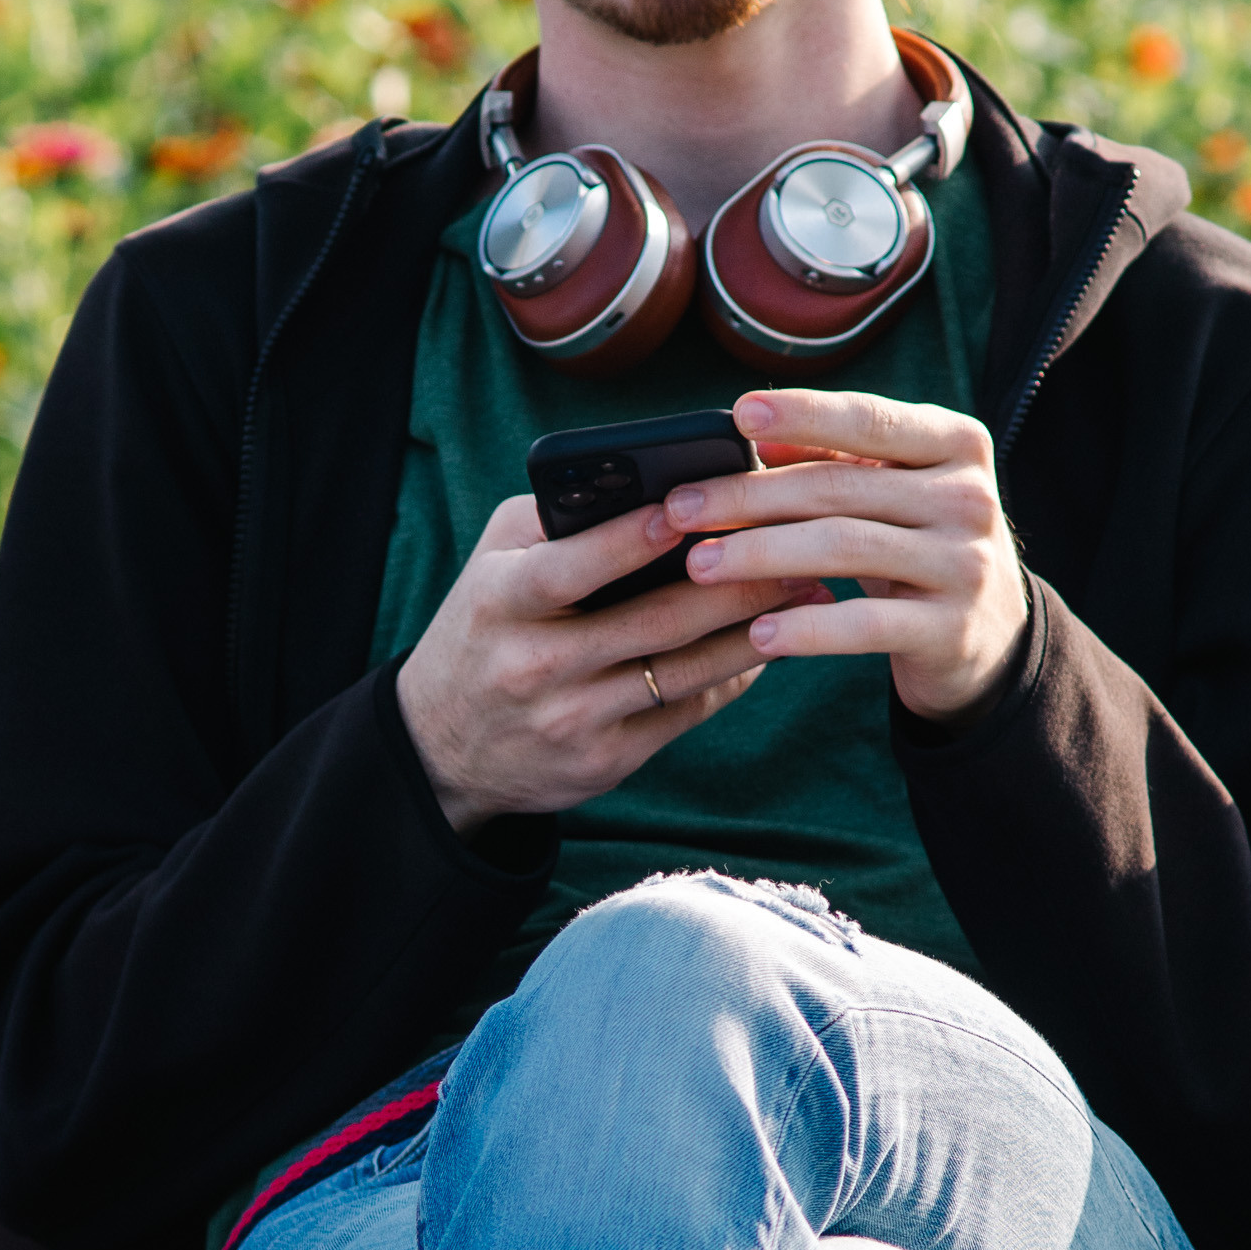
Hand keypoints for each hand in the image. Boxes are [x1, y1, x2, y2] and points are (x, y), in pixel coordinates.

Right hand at [397, 492, 804, 835]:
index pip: (571, 568)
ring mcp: (573, 720)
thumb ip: (556, 522)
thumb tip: (653, 488)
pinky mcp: (606, 761)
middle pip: (652, 622)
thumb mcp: (492, 564)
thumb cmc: (485, 628)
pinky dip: (733, 674)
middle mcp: (536, 666)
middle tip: (796, 547)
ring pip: (683, 670)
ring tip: (806, 590)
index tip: (690, 506)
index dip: (630, 539)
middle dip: (734, 583)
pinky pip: (686, 710)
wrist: (444, 747)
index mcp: (501, 604)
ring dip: (753, 630)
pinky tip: (769, 641)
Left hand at [661, 387, 1027, 722]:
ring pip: (845, 549)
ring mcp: (965, 565)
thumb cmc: (920, 544)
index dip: (803, 414)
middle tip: (680, 510)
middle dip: (749, 497)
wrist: (991, 636)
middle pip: (839, 488)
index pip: (869, 420)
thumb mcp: (893, 490)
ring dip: (759, 556)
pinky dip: (805, 629)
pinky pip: (864, 626)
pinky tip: (756, 634)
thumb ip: (835, 458)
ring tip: (698, 566)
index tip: (737, 414)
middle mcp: (969, 498)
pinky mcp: (950, 630)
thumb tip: (751, 431)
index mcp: (956, 443)